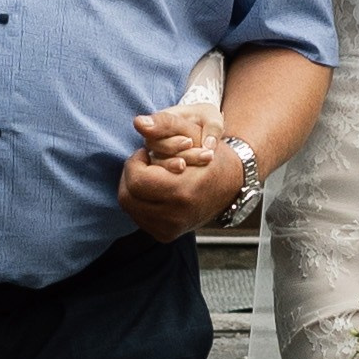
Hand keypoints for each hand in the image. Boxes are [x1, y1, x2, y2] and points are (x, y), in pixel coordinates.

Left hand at [121, 112, 243, 243]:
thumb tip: (138, 122)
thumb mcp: (192, 133)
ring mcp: (169, 229)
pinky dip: (140, 200)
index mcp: (182, 192)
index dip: (135, 162)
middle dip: (132, 174)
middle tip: (146, 163)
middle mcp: (175, 217)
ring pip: (129, 207)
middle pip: (127, 196)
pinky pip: (137, 216)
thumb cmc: (211, 156)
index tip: (147, 153)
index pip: (136, 180)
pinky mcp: (165, 235)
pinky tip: (155, 189)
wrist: (232, 184)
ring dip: (134, 187)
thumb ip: (165, 124)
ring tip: (152, 175)